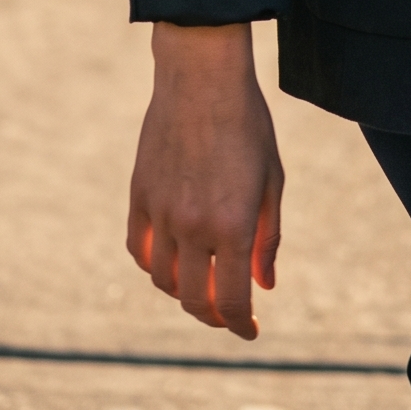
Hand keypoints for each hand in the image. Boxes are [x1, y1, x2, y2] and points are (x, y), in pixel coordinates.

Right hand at [127, 24, 282, 337]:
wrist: (202, 77)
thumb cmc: (248, 125)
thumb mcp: (272, 181)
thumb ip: (267, 237)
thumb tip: (265, 286)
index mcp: (233, 224)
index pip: (232, 301)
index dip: (241, 325)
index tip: (250, 332)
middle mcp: (193, 226)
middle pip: (193, 300)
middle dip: (213, 315)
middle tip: (227, 312)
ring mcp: (161, 212)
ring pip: (162, 280)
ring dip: (183, 292)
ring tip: (202, 285)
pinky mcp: (139, 196)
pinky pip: (139, 249)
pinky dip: (153, 265)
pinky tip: (171, 260)